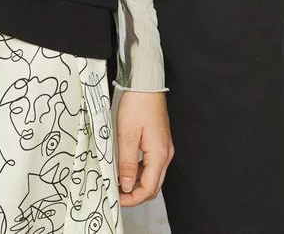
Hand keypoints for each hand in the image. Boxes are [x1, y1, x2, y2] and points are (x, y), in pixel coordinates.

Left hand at [115, 90, 173, 207]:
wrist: (146, 83)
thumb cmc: (138, 103)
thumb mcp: (126, 134)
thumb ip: (126, 162)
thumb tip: (126, 185)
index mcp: (159, 154)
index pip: (148, 189)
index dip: (132, 198)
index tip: (118, 199)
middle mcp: (165, 154)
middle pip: (153, 186)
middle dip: (135, 194)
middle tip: (117, 194)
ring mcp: (164, 147)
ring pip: (152, 175)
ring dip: (137, 182)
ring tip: (118, 181)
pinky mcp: (159, 141)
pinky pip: (151, 164)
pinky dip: (139, 170)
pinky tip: (126, 167)